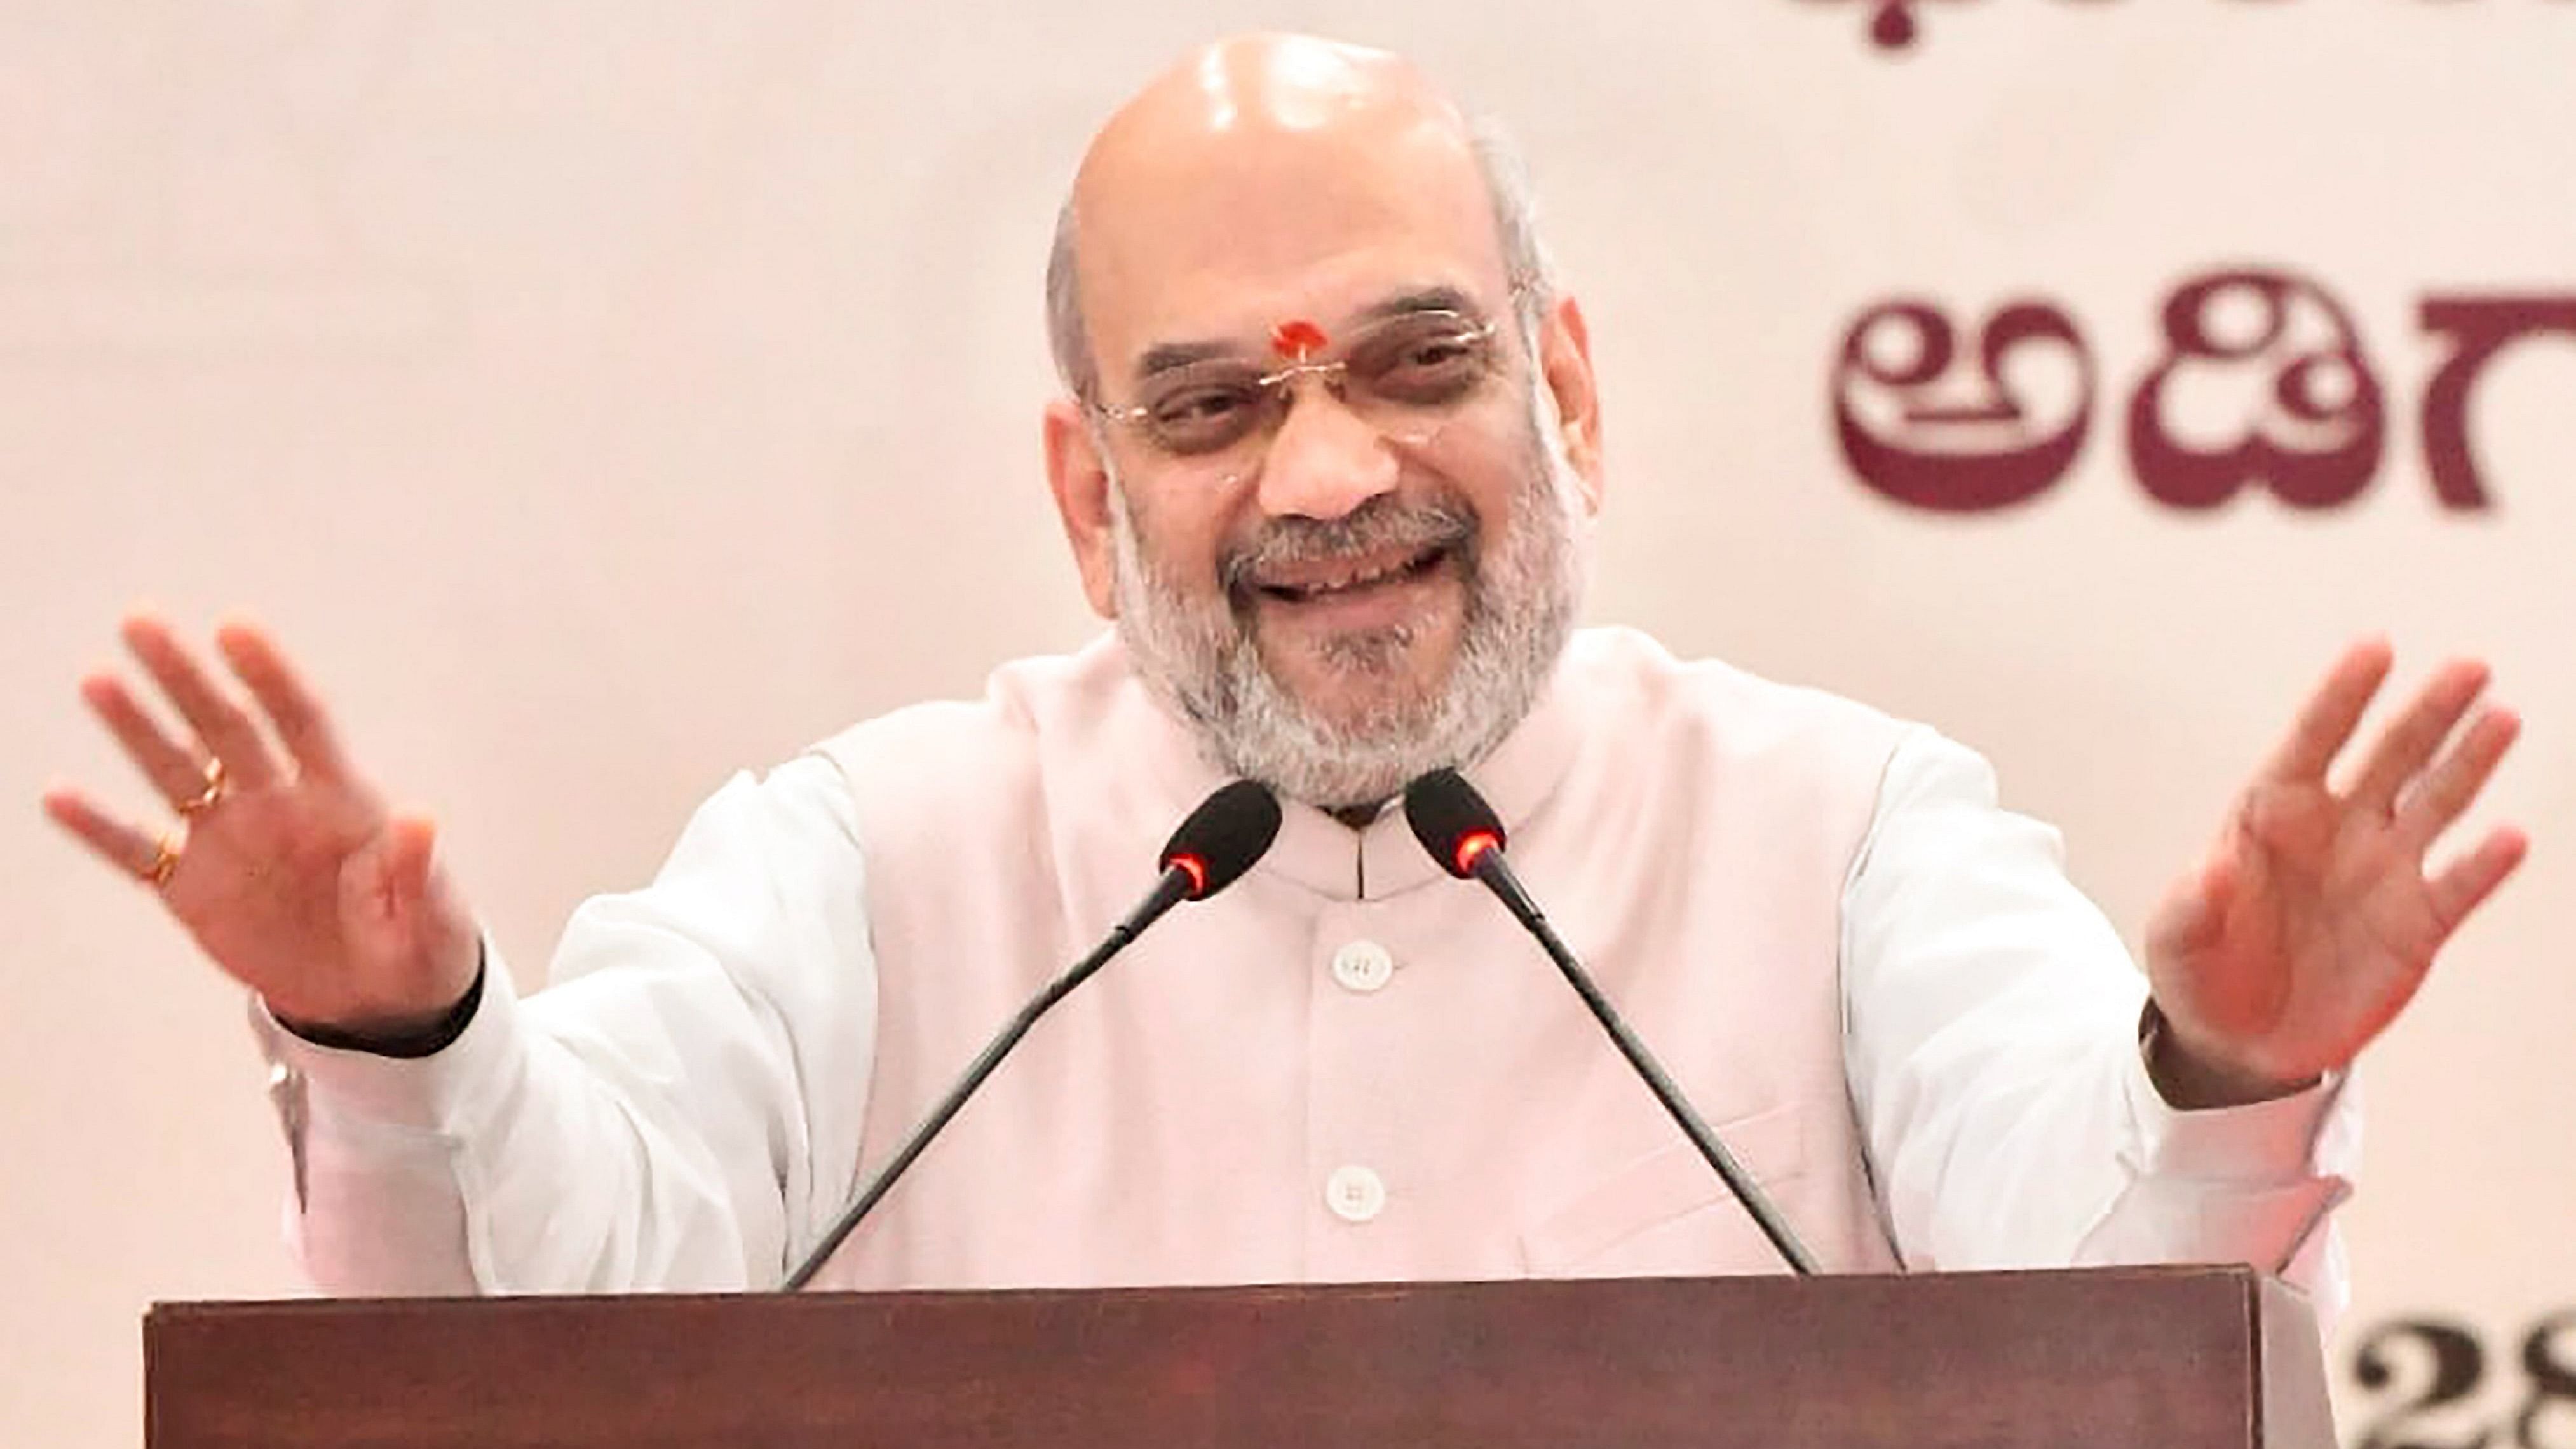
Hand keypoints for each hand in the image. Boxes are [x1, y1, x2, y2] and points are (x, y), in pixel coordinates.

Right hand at [43, 613, 480, 1035]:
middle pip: (226, 727)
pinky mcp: (193, 888)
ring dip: (137, 728)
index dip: (270, 675)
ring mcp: (230, 841)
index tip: (234, 627)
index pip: (302, 720)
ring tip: (97, 680)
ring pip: (176, 772)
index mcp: (341, 797)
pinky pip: (140, 853)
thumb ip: (416, 866)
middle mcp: (277, 803)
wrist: (375, 996)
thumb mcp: (428, 913)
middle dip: (186, 677)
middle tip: (141, 622)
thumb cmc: (414, 939)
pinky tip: (59, 795)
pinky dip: (101, 828)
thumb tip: (420, 818)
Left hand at [2142, 639, 2526, 1106]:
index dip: (2343, 696)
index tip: (2375, 649)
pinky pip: (2457, 886)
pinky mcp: (2417, 927)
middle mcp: (2338, 829)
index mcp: (2273, 813)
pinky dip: (2483, 865)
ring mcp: (2383, 873)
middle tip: (2469, 668)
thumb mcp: (2175, 942)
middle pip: (2391, 756)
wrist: (2239, 1042)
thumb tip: (2209, 872)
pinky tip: (2510, 837)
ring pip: (2437, 804)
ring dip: (2469, 763)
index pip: (2313, 740)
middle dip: (2427, 712)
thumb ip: (2189, 906)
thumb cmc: (2201, 972)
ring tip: (2501, 719)